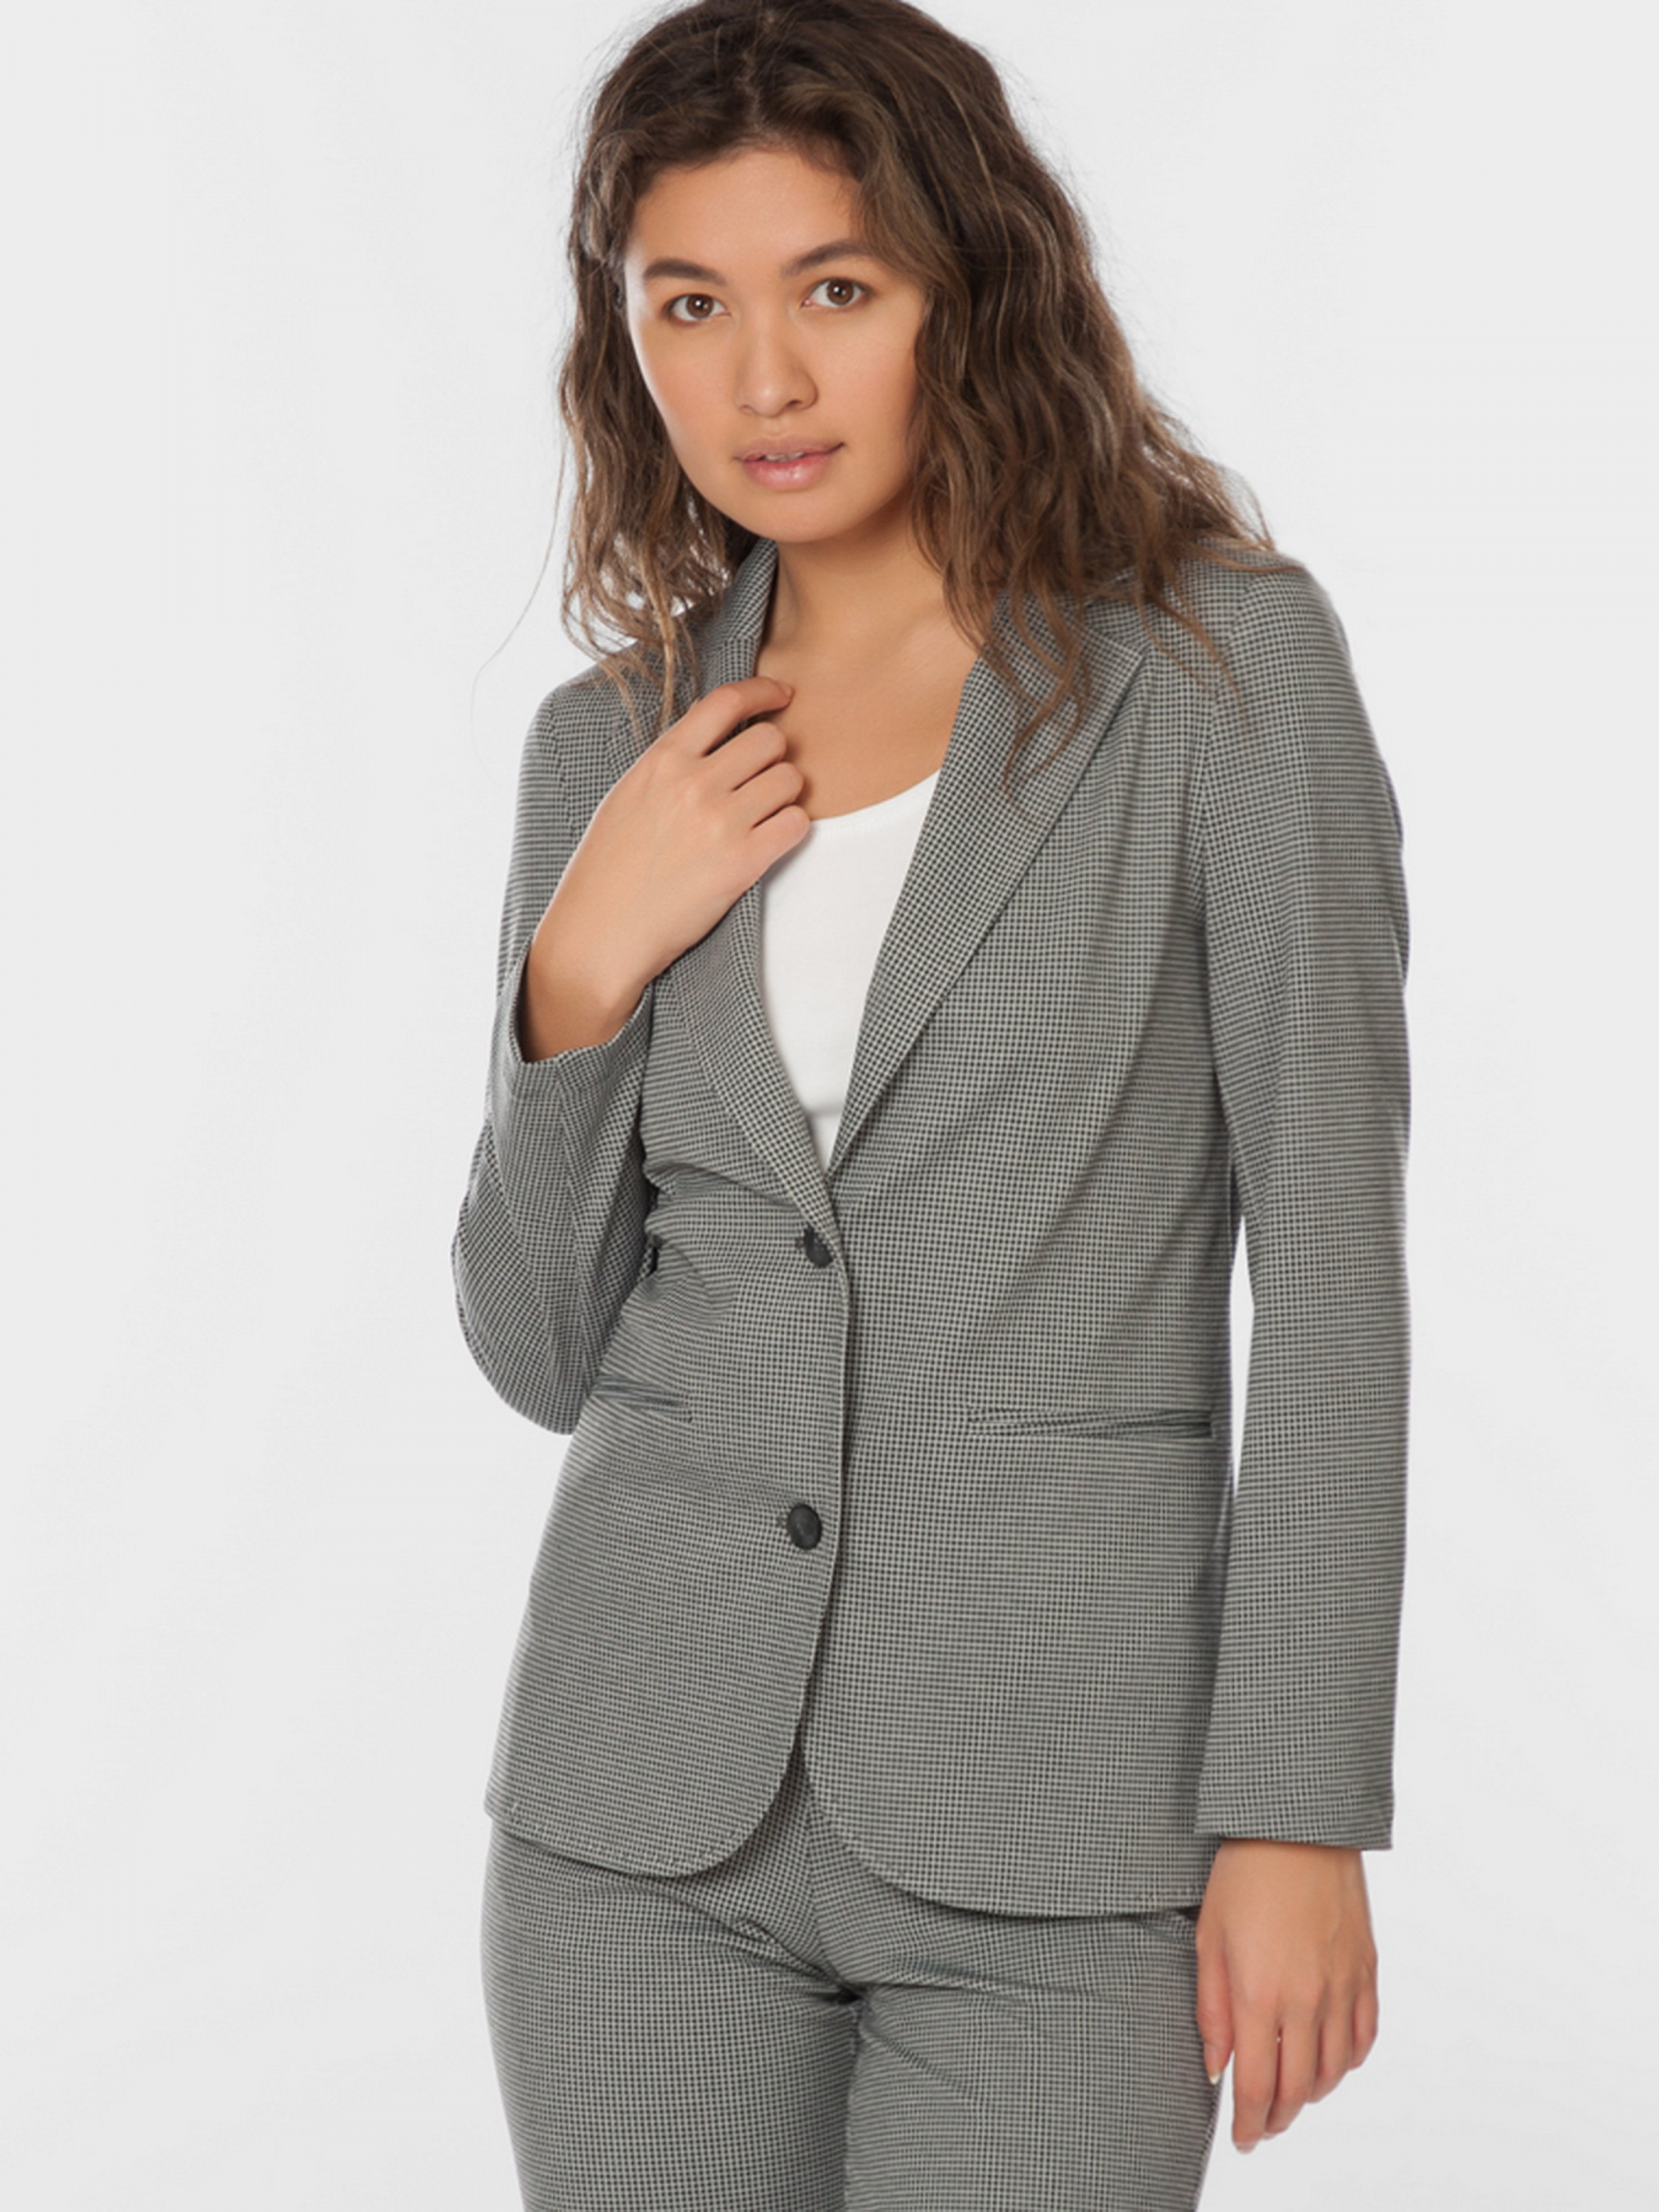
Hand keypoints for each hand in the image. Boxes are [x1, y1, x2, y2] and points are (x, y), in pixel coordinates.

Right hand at [534, 674, 807, 1005]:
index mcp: (661, 760)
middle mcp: (692, 783)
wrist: (600, 932)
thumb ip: (670, 765)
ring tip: (763, 815)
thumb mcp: (627, 796)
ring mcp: (719, 821)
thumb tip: (713, 742)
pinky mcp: (742, 863)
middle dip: (775, 757)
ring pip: (790, 779)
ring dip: (786, 795)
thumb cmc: (608, 870)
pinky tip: (771, 840)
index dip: (764, 691)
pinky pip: (797, 824)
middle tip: (762, 781)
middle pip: (770, 739)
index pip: (726, 700)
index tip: (782, 696)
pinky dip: (792, 828)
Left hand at [1193, 1838, 1379, 2153]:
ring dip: (1312, 2094)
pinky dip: (1347, 2061)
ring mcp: (1342, 1987)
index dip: (1250, 2123)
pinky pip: (1364, 2036)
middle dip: (1278, 2117)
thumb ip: (1211, 2010)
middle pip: (1298, 2089)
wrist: (1300, 1825)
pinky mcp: (1366, 1970)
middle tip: (1263, 2126)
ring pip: (1334, 2070)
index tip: (1243, 2138)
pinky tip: (1330, 2061)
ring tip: (1291, 2096)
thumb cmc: (1244, 1873)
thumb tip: (1216, 2067)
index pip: (1258, 2086)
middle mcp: (1306, 2000)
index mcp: (1259, 1994)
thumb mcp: (1208, 1939)